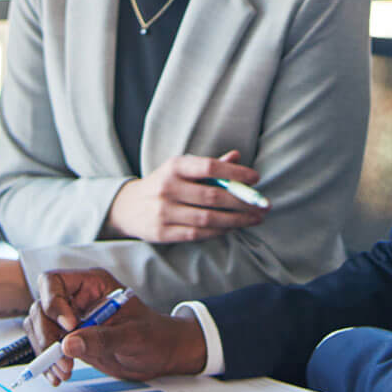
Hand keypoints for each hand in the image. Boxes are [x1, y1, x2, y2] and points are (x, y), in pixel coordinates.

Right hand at [27, 268, 205, 385]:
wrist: (161, 353)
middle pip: (41, 307)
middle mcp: (77, 298)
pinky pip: (47, 346)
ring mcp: (71, 319)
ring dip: (44, 350)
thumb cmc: (154, 335)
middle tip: (59, 357)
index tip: (69, 326)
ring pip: (39, 327)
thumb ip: (102, 338)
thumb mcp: (133, 336)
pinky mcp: (69, 339)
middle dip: (45, 334)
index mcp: (92, 284)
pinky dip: (48, 362)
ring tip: (63, 370)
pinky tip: (58, 375)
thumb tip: (68, 344)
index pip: (55, 282)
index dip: (54, 302)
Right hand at [105, 151, 265, 243]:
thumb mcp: (181, 169)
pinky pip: (198, 234)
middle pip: (213, 196)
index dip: (235, 173)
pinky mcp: (163, 232)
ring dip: (236, 220)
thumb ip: (209, 165)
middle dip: (242, 202)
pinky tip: (233, 228)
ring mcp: (164, 212)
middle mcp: (168, 188)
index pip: (209, 167)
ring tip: (254, 219)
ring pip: (208, 218)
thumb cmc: (164, 184)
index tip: (256, 178)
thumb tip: (237, 157)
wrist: (128, 207)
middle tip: (263, 205)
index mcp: (174, 166)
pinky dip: (219, 231)